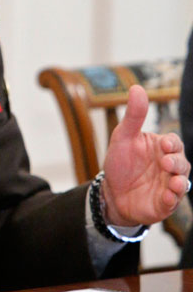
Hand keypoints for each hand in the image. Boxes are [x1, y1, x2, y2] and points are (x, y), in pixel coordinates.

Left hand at [102, 85, 189, 225]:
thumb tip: (137, 88)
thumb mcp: (123, 137)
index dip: (172, 144)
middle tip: (165, 162)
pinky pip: (172, 203)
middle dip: (176, 163)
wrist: (110, 192)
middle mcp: (169, 167)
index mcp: (162, 149)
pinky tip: (167, 197)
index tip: (164, 144)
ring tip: (173, 182)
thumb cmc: (120, 162)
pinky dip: (171, 200)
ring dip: (179, 183)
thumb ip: (133, 116)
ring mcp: (168, 186)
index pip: (174, 143)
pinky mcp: (163, 204)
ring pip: (182, 183)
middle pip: (182, 163)